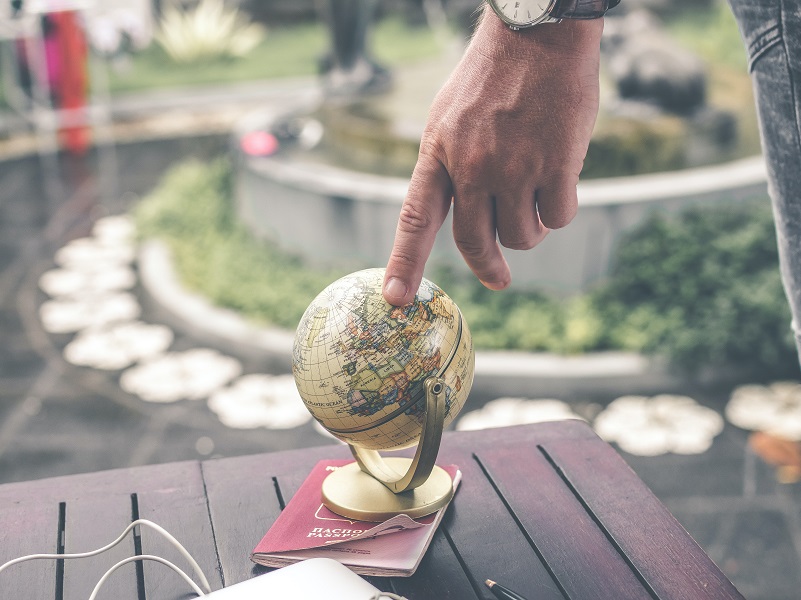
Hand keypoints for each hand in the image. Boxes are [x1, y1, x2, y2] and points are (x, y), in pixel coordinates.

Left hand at [383, 10, 603, 305]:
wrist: (538, 32)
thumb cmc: (495, 75)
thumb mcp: (450, 117)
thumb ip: (450, 165)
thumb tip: (467, 213)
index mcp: (439, 153)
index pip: (416, 218)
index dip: (405, 261)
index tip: (396, 298)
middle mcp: (471, 166)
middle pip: (474, 241)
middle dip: (488, 266)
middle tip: (497, 279)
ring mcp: (514, 167)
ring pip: (521, 237)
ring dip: (530, 229)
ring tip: (534, 198)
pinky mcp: (555, 165)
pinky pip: (558, 216)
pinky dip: (560, 208)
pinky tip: (560, 180)